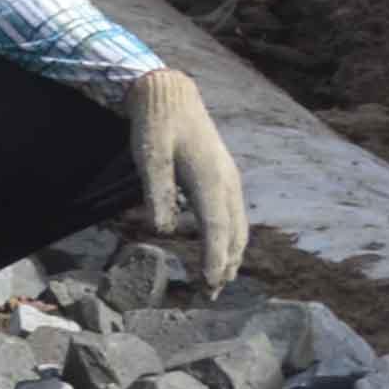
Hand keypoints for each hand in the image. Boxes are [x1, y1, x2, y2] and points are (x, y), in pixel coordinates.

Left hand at [130, 68, 248, 290]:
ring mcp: (230, 179)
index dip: (213, 258)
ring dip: (231, 256)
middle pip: (234, 233)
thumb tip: (163, 231)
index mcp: (210, 177)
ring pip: (239, 226)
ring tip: (218, 282)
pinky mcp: (226, 177)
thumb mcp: (148, 155)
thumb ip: (156, 192)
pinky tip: (221, 250)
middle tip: (210, 295)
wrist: (171, 93)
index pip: (216, 228)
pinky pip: (235, 215)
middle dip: (225, 266)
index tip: (208, 285)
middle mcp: (228, 181)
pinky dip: (232, 239)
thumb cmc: (156, 124)